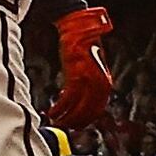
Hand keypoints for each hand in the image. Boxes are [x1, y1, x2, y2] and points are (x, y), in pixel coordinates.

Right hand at [39, 3, 116, 129]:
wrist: (76, 28)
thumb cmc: (81, 48)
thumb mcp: (90, 67)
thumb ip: (89, 83)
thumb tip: (81, 101)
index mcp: (105, 81)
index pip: (98, 108)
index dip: (86, 119)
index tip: (77, 125)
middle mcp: (100, 82)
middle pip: (89, 111)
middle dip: (76, 122)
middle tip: (64, 127)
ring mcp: (88, 78)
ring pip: (78, 107)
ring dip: (66, 117)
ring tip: (56, 121)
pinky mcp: (76, 74)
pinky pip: (68, 98)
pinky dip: (59, 108)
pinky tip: (51, 112)